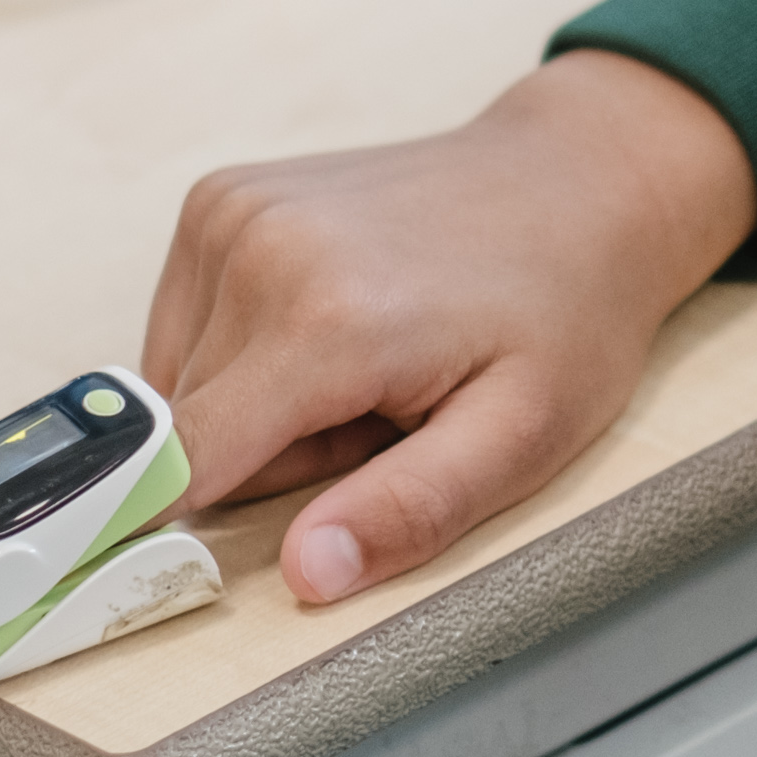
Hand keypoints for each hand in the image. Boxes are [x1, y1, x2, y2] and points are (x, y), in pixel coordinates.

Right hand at [140, 52, 756, 604]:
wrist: (577, 182)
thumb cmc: (563, 314)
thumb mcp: (523, 437)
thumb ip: (409, 511)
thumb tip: (305, 574)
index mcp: (325, 319)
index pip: (182, 462)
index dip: (185, 525)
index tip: (212, 553)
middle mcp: (257, 249)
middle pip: (187, 430)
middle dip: (271, 456)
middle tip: (379, 417)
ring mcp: (230, 211)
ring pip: (179, 381)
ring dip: (256, 403)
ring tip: (365, 365)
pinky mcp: (218, 198)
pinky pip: (184, 325)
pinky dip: (244, 349)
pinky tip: (331, 320)